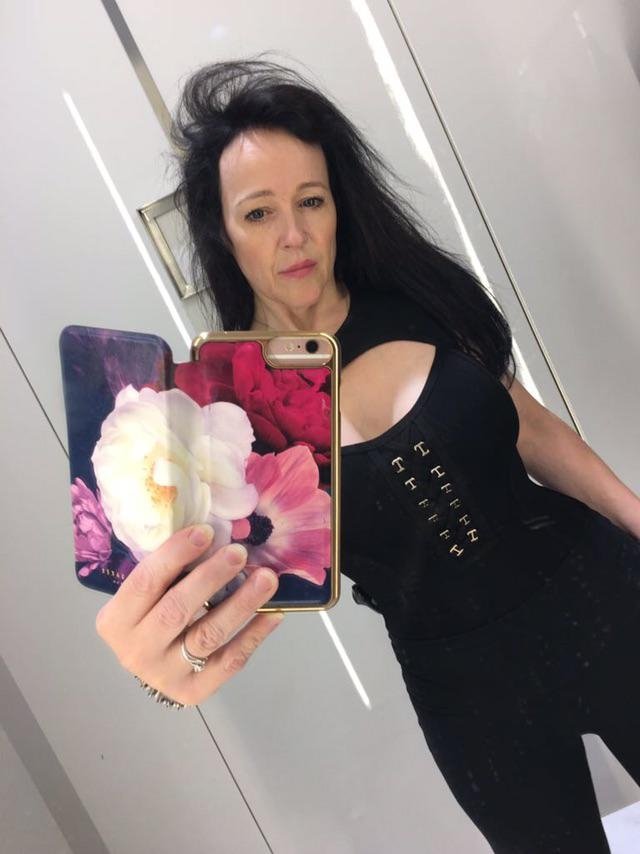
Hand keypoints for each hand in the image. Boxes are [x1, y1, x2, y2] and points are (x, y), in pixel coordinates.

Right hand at [95, 524, 282, 706]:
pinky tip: (273, 613)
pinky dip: (254, 635)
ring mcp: (164, 675)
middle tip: (240, 553)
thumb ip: (167, 570)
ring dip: (241, 604)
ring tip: (266, 579)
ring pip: (208, 636)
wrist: (150, 664)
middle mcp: (136, 651)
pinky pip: (229, 661)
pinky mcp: (194, 691)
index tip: (206, 531)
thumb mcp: (146, 593)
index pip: (145, 582)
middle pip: (177, 610)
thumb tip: (213, 533)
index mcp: (115, 621)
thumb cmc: (151, 614)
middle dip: (212, 577)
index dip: (176, 555)